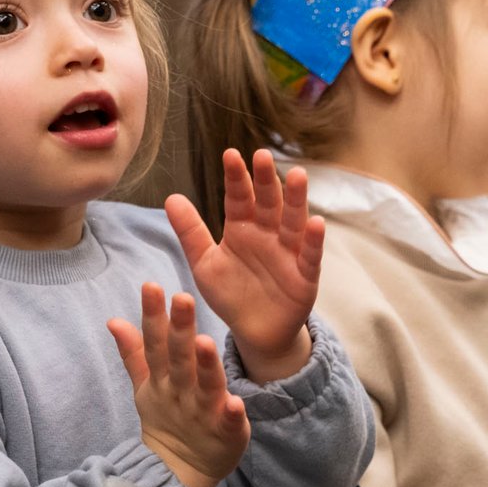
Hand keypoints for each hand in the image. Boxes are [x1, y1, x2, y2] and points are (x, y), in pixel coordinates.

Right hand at [108, 284, 250, 486]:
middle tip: (183, 298)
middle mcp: (180, 393)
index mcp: (162, 379)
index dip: (153, 316)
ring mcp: (202, 413)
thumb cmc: (167, 417)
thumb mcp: (147, 386)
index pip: (155, 344)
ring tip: (204, 341)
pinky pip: (228, 423)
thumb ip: (135, 352)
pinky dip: (231, 414)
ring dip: (204, 366)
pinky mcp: (226, 433)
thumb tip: (114, 319)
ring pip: (204, 386)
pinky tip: (236, 402)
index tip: (152, 286)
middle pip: (178, 360)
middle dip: (179, 330)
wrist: (179, 471)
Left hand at [165, 148, 324, 383]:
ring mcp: (288, 253)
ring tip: (297, 175)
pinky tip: (317, 222)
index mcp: (242, 229)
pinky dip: (314, 240)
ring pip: (293, 222)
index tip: (230, 154)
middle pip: (268, 203)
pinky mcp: (305, 276)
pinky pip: (310, 256)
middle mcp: (267, 235)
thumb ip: (190, 232)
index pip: (239, 198)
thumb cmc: (231, 295)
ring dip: (296, 200)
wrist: (255, 333)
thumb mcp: (205, 264)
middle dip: (265, 180)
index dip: (236, 178)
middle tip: (263, 155)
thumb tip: (170, 197)